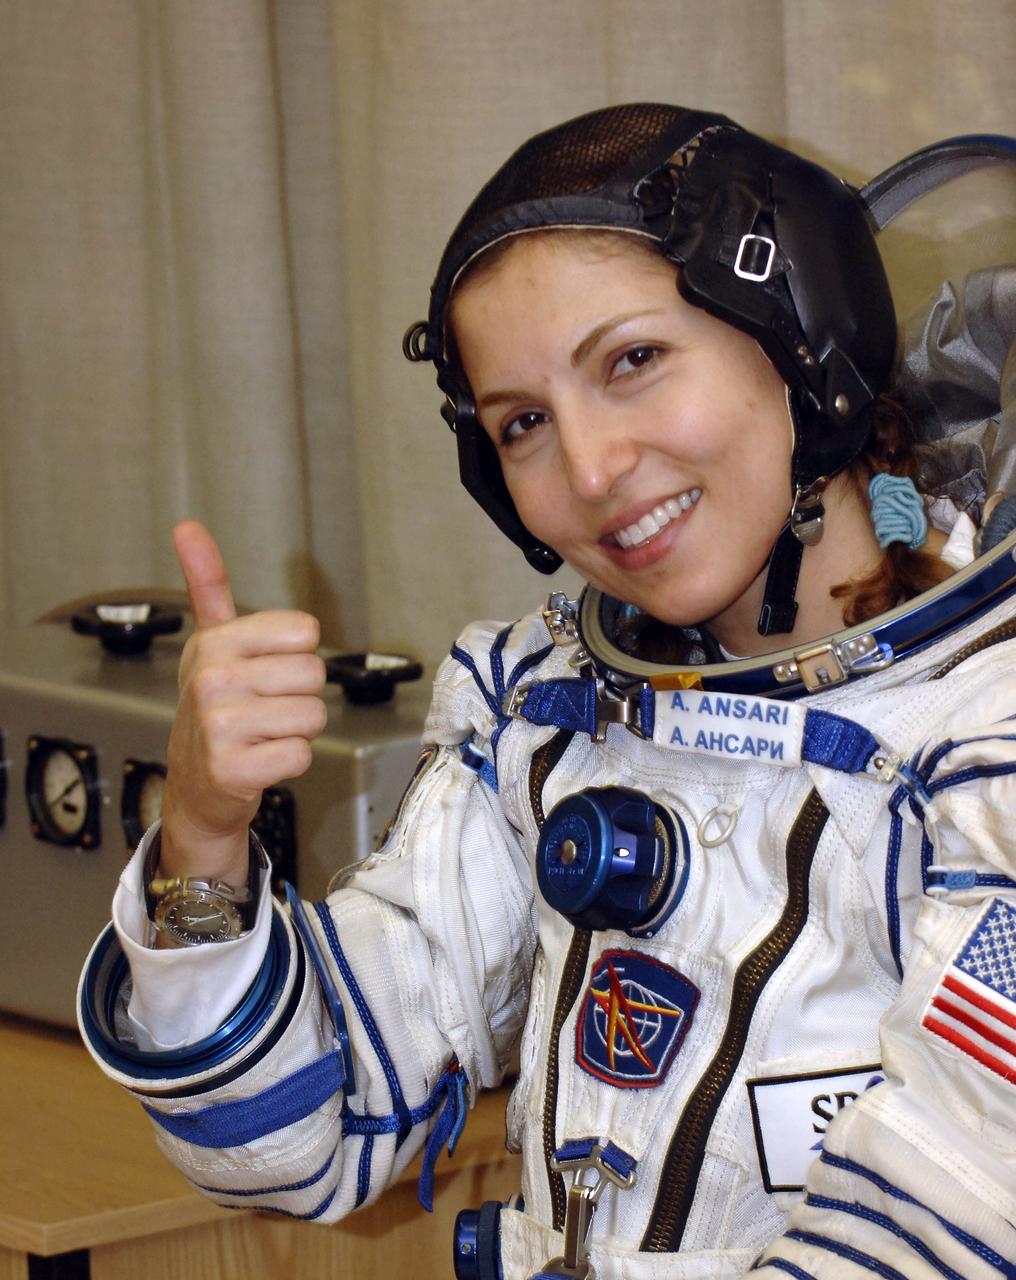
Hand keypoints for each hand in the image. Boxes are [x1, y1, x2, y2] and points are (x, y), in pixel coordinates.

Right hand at [158, 521, 326, 885]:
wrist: (195, 785)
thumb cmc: (214, 709)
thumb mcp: (210, 642)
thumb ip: (207, 584)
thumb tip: (188, 527)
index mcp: (214, 643)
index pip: (304, 631)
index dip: (297, 655)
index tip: (266, 670)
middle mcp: (211, 679)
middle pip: (313, 674)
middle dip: (300, 696)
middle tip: (265, 709)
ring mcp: (218, 726)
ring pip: (313, 716)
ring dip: (297, 731)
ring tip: (263, 735)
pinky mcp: (231, 768)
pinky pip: (301, 755)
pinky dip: (290, 763)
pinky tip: (260, 761)